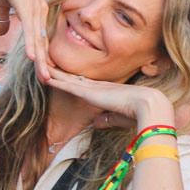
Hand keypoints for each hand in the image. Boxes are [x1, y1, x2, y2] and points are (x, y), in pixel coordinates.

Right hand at [0, 0, 52, 82]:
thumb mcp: (3, 6)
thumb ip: (4, 21)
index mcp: (37, 12)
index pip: (40, 38)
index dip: (42, 55)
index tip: (43, 71)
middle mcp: (40, 12)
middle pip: (43, 43)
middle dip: (46, 64)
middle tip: (48, 81)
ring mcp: (35, 11)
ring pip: (39, 41)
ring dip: (42, 61)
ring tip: (45, 78)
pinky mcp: (28, 8)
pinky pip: (30, 31)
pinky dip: (32, 45)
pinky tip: (34, 59)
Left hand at [47, 67, 173, 129]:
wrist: (149, 106)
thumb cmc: (139, 115)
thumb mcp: (118, 118)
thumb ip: (107, 120)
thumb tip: (96, 123)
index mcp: (106, 91)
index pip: (84, 85)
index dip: (72, 80)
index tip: (62, 76)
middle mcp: (98, 86)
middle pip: (73, 78)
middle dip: (59, 73)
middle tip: (45, 65)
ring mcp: (93, 88)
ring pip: (67, 79)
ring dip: (54, 74)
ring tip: (39, 67)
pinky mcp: (89, 93)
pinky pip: (68, 85)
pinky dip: (56, 81)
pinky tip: (45, 77)